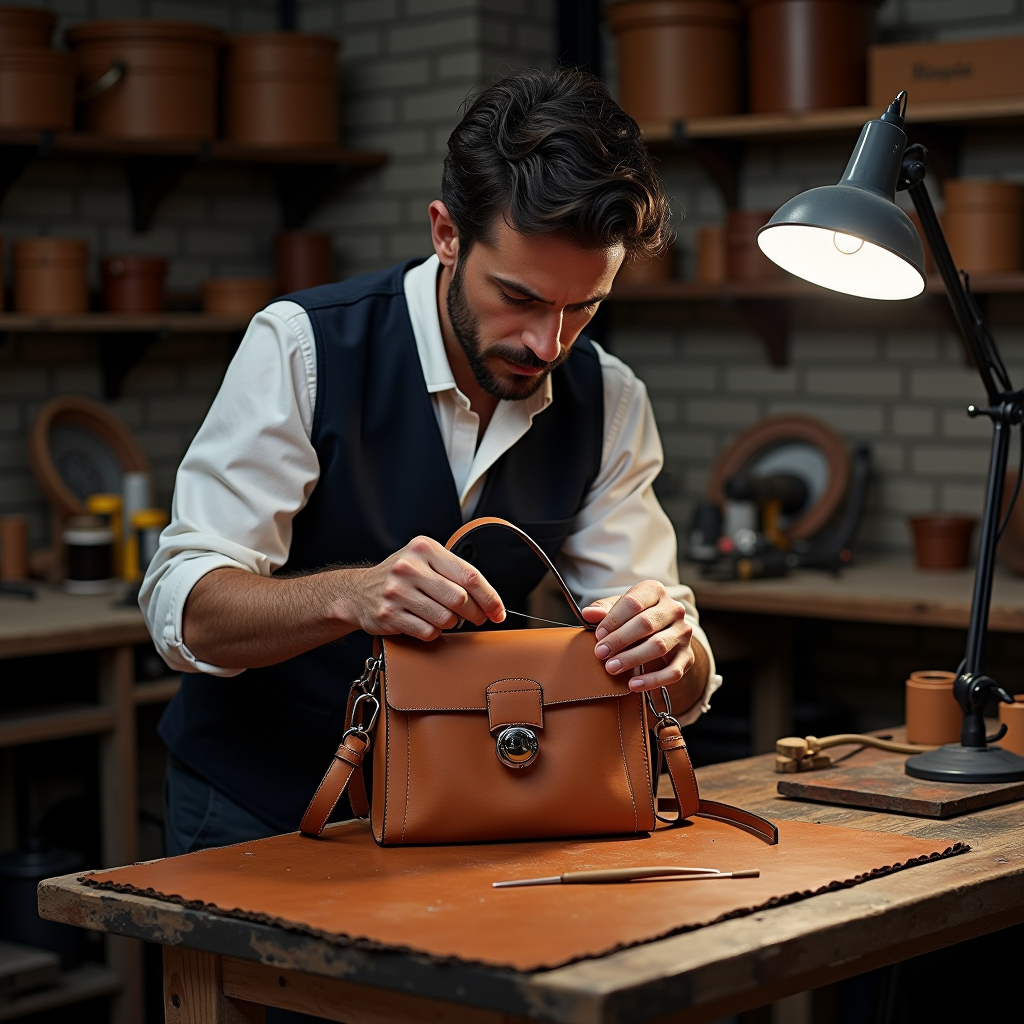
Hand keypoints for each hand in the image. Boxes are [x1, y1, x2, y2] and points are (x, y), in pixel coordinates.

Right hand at [340, 536, 504, 640]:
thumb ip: (453, 572)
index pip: (469, 575)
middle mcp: (409, 567)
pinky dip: (433, 632)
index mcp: (424, 548)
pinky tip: (425, 623)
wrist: (357, 592)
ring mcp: (397, 591)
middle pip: (460, 598)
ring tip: (443, 617)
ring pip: (445, 618)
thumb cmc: (400, 577)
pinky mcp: (389, 614)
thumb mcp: (424, 561)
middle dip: (474, 613)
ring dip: (451, 623)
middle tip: (476, 617)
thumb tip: (488, 600)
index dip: (489, 597)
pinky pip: (427, 632)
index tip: (498, 611)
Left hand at [582, 582, 693, 692]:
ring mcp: (683, 633)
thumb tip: (589, 614)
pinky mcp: (688, 656)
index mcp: (655, 591)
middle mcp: (674, 609)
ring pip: (658, 646)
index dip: (613, 620)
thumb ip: (603, 609)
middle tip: (600, 653)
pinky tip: (633, 684)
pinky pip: (673, 671)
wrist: (662, 632)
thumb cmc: (634, 617)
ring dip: (632, 658)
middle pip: (646, 624)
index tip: (598, 635)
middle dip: (620, 640)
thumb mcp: (618, 608)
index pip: (633, 603)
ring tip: (612, 668)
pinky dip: (652, 680)